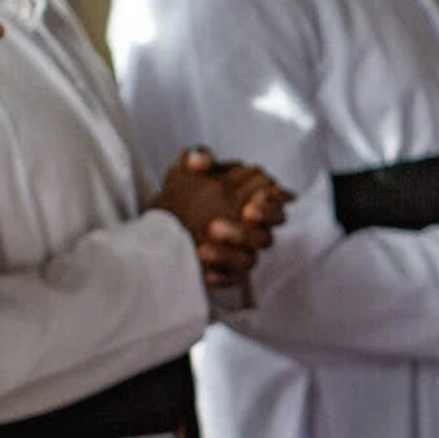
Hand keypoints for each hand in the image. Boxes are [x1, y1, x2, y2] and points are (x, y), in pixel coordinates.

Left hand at [153, 148, 287, 289]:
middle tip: (217, 226)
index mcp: (253, 202)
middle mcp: (253, 230)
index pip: (277, 203)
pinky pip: (231, 280)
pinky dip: (220, 277)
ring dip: (227, 255)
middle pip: (266, 235)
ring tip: (202, 251)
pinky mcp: (228, 273)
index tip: (250, 203)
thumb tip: (198, 162)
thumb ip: (197, 157)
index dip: (270, 204)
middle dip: (245, 233)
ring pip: (249, 260)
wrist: (161, 225)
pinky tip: (204, 273)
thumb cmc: (185, 195)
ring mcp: (241, 253)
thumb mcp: (189, 171)